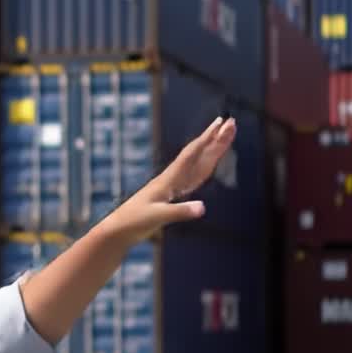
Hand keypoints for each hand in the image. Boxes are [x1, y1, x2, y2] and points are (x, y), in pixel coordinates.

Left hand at [104, 117, 237, 243]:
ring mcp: (172, 186)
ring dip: (213, 150)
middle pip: (199, 155)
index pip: (191, 155)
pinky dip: (205, 168)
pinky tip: (210, 163)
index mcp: (168, 179)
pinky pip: (193, 178)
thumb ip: (180, 212)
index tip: (221, 124)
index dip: (207, 139)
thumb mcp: (157, 217)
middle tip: (232, 123)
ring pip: (198, 164)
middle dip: (216, 139)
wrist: (119, 230)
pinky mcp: (172, 196)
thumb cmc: (134, 222)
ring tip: (226, 135)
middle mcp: (172, 179)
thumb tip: (202, 208)